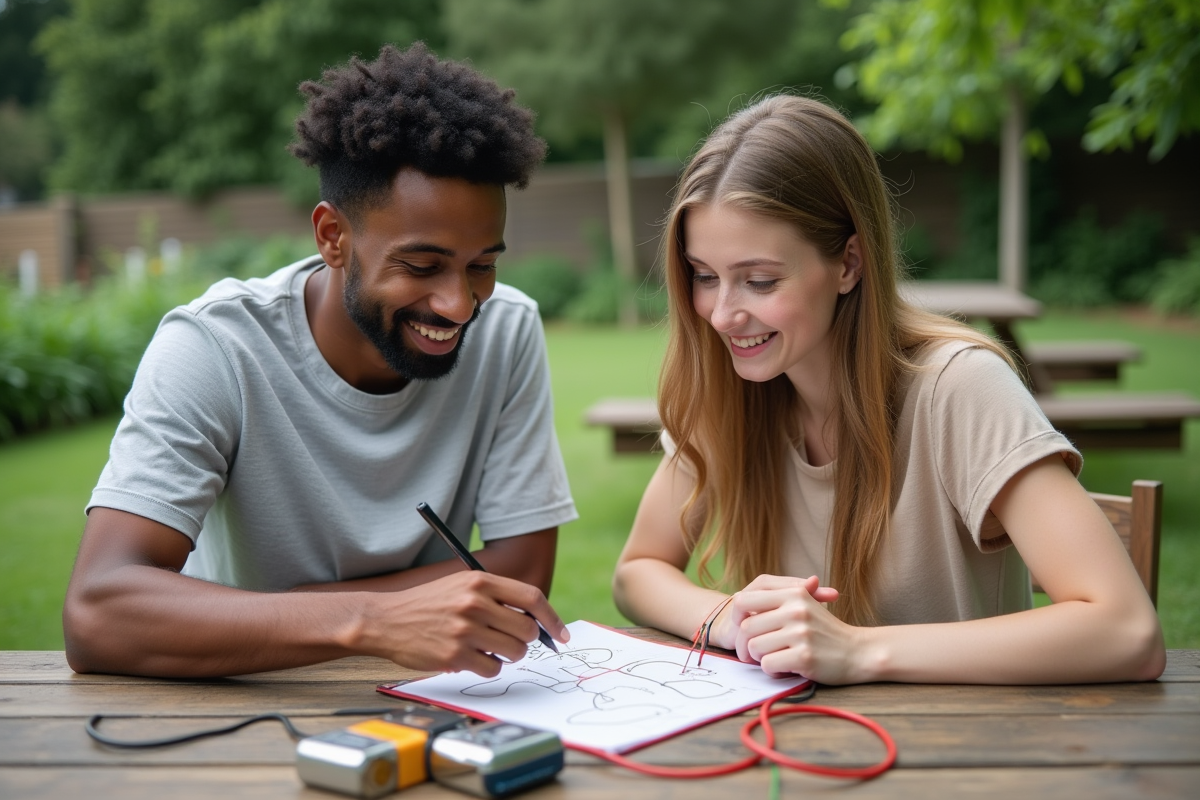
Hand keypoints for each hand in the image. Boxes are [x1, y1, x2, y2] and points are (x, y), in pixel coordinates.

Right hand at [355, 571, 568, 676]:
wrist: (385, 619)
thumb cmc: (428, 604)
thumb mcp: (461, 586)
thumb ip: (495, 597)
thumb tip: (535, 621)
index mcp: (480, 582)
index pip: (532, 598)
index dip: (552, 619)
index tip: (561, 634)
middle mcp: (475, 603)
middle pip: (527, 630)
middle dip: (526, 641)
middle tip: (511, 642)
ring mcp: (465, 630)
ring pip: (514, 652)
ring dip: (508, 655)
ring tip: (489, 649)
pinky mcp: (455, 655)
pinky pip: (493, 668)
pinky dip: (489, 667)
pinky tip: (473, 658)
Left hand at [728, 574, 868, 684]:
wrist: (859, 652)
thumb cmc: (826, 631)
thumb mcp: (806, 604)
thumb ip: (776, 599)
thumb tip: (738, 598)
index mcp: (793, 594)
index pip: (743, 600)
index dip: (736, 617)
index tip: (742, 629)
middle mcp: (795, 610)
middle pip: (745, 628)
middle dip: (744, 645)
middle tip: (751, 655)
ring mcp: (801, 633)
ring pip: (754, 648)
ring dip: (759, 659)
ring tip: (774, 659)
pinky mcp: (804, 657)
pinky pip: (768, 665)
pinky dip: (772, 671)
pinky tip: (785, 669)